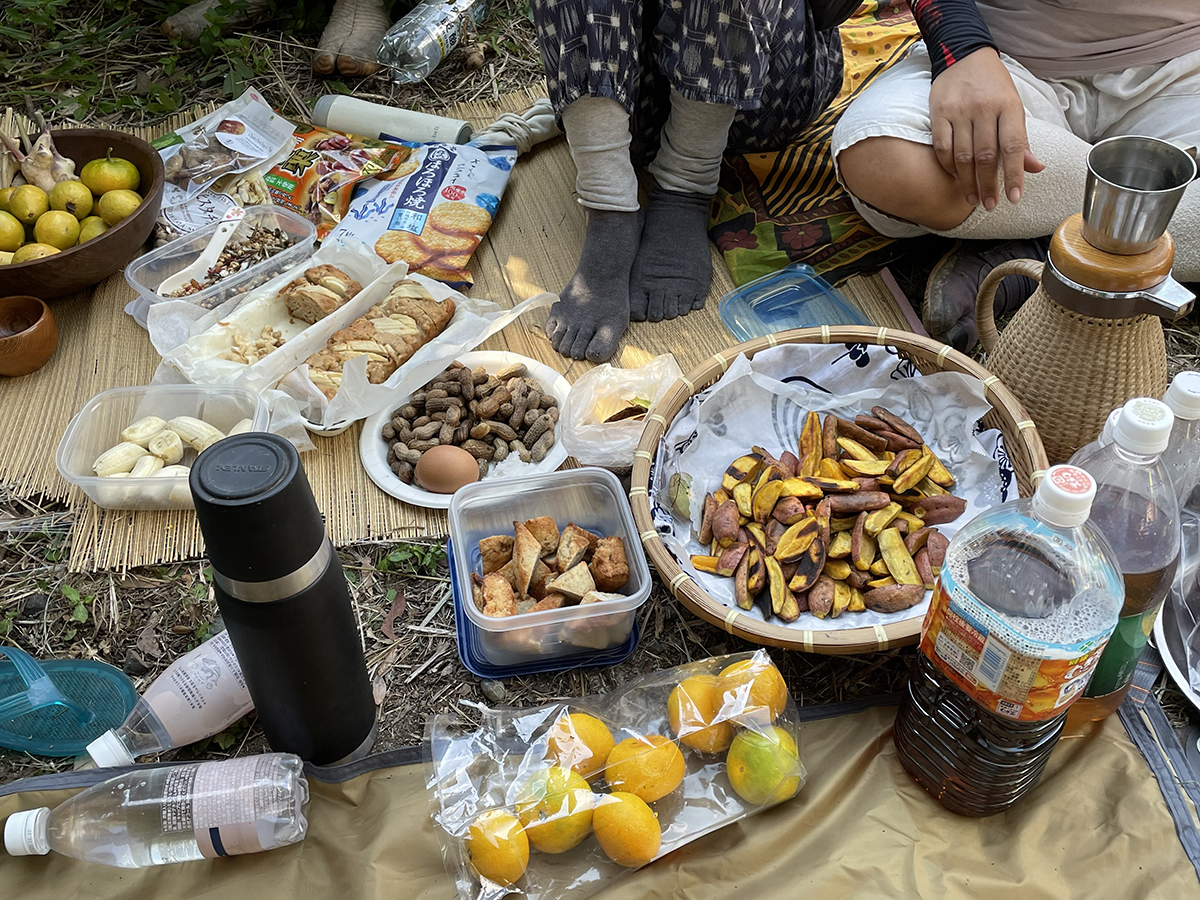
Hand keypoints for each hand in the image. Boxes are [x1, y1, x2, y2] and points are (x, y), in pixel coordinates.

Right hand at [928, 47, 1043, 208]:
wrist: (964, 56)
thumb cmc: (993, 85)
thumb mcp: (1013, 106)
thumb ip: (1021, 138)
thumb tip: (1035, 168)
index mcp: (1008, 106)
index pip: (1013, 146)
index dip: (1014, 174)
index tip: (1013, 197)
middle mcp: (984, 108)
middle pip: (985, 155)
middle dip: (988, 184)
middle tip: (990, 204)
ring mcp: (959, 111)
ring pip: (963, 155)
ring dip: (968, 182)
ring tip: (973, 199)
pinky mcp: (939, 113)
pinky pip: (942, 147)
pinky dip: (948, 166)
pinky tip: (955, 177)